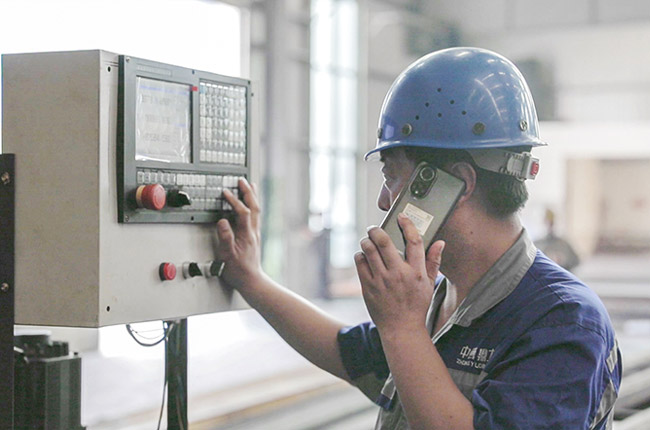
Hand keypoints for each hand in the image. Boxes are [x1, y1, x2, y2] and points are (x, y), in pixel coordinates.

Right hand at [214, 178, 263, 290]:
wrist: (251, 280)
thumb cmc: (238, 270)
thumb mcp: (227, 255)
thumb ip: (225, 237)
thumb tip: (222, 221)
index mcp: (246, 234)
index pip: (242, 212)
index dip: (234, 201)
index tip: (226, 192)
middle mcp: (253, 232)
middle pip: (253, 207)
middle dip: (248, 192)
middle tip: (241, 180)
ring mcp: (255, 233)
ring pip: (256, 210)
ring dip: (252, 196)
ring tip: (250, 185)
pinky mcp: (254, 236)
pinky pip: (255, 215)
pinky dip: (252, 205)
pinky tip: (250, 204)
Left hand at [354, 213, 444, 334]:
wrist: (401, 329)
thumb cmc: (416, 305)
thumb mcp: (429, 284)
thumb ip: (433, 262)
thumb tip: (440, 242)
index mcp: (416, 272)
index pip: (414, 241)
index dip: (407, 225)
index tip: (401, 217)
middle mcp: (399, 274)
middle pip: (384, 242)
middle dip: (377, 230)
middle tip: (374, 228)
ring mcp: (382, 281)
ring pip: (369, 250)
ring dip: (367, 240)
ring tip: (368, 240)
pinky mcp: (368, 287)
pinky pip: (360, 263)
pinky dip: (360, 255)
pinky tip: (364, 255)